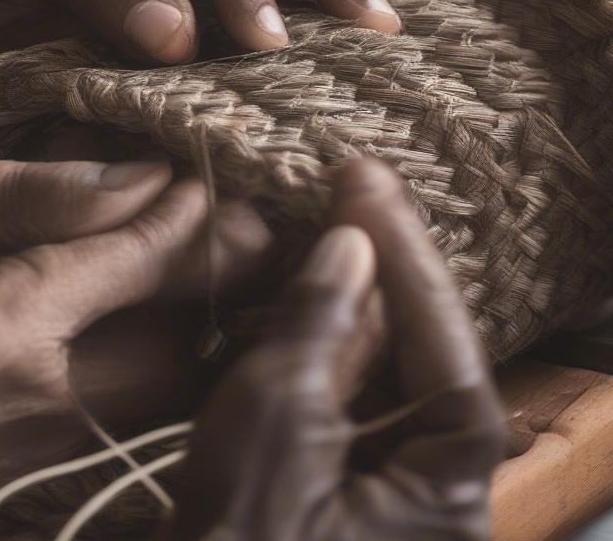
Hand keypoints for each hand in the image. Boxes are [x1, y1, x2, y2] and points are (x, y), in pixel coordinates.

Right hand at [162, 159, 506, 540]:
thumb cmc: (237, 539)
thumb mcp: (274, 422)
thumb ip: (319, 328)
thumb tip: (350, 248)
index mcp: (448, 485)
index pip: (450, 345)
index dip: (406, 253)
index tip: (365, 182)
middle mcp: (436, 480)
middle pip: (425, 346)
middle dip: (386, 264)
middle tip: (351, 185)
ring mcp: (392, 476)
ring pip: (388, 360)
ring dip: (356, 291)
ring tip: (332, 216)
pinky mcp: (348, 471)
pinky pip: (353, 385)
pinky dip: (329, 332)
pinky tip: (310, 286)